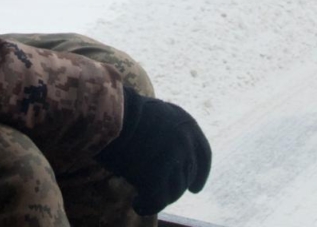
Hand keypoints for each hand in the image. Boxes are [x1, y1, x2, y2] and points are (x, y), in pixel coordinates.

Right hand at [96, 87, 211, 215]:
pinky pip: (156, 201)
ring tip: (143, 196)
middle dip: (175, 187)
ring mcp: (173, 159)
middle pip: (187, 176)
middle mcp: (185, 142)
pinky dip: (146, 205)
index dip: (201, 175)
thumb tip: (168, 157)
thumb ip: (169, 132)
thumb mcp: (158, 114)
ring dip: (160, 196)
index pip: (204, 156)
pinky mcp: (156, 175)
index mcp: (188, 125)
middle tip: (158, 191)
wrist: (112, 112)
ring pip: (174, 191)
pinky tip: (137, 204)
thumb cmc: (127, 111)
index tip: (195, 189)